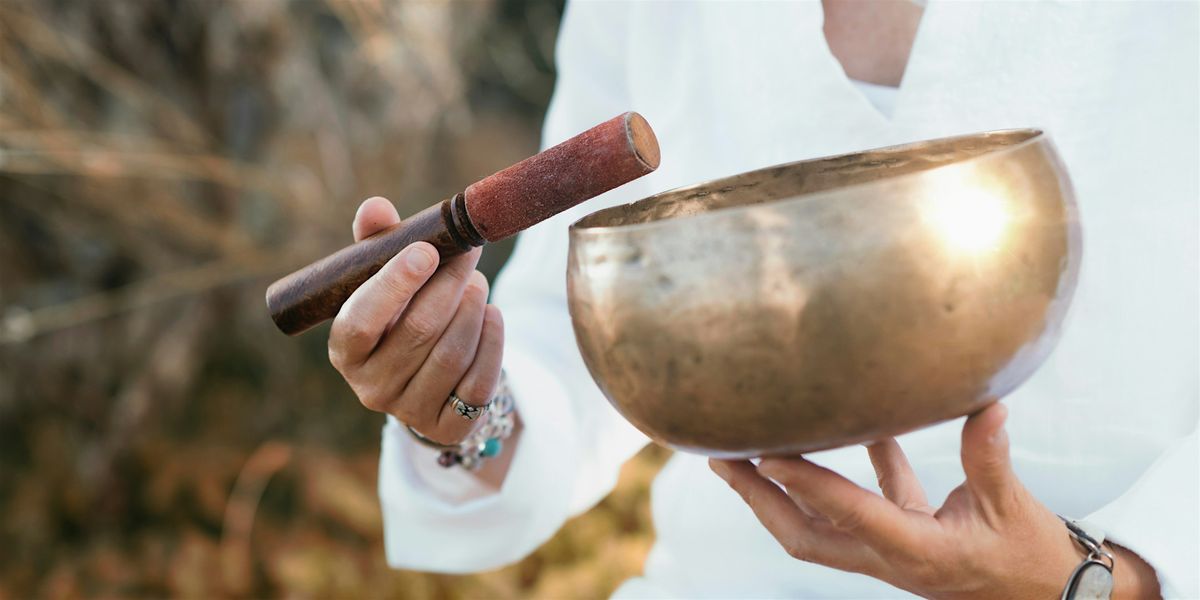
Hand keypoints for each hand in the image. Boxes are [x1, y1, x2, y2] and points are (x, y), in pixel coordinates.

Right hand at [329, 197, 503, 445]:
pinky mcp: (448, 427)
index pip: (361, 320)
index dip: (393, 285)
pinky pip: (478, 383)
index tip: (425, 250)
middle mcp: (371, 387)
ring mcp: (409, 411)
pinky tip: (493, 315)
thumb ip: (377, 245)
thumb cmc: (399, 317)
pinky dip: (492, 343)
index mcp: (345, 350)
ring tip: (477, 283)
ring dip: (472, 310)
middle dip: (449, 285)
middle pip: (418, 330)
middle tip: (469, 254)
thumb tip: (375, 208)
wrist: (425, 381)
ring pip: (451, 354)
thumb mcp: (382, 283)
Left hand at [711, 403, 1161, 598]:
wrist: (1052, 596)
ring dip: (780, 491)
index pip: (851, 516)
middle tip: (720, 458)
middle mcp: (890, 557)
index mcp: (918, 552)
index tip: (764, 455)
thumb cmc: (1033, 556)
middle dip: (759, 499)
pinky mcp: (900, 541)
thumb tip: (987, 405)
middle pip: (804, 535)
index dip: (807, 486)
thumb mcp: (1012, 507)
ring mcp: (888, 553)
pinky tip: (850, 426)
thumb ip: (990, 457)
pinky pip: (861, 506)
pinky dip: (844, 473)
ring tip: (743, 452)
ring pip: (819, 526)